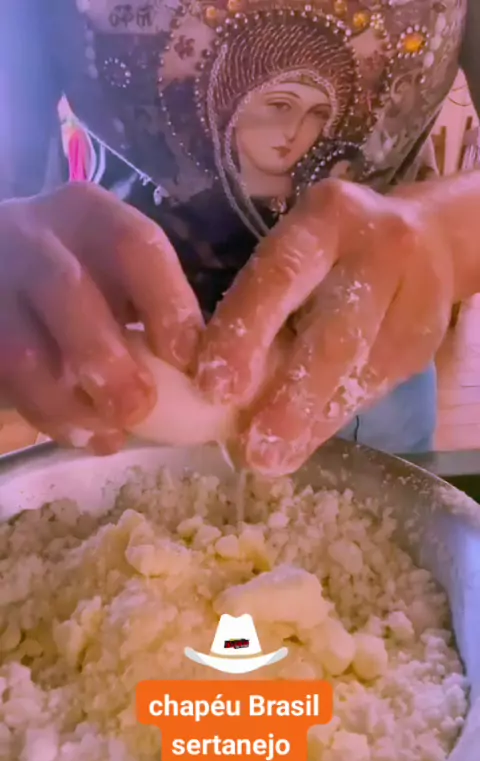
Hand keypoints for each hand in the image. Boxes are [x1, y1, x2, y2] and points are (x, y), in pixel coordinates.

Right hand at [0, 183, 202, 452]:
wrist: (7, 289)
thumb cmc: (85, 290)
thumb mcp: (118, 281)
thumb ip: (153, 314)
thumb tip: (207, 378)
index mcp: (91, 217)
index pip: (135, 245)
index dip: (165, 304)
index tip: (187, 360)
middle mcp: (34, 236)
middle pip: (66, 289)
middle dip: (105, 356)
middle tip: (137, 408)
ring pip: (23, 348)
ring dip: (70, 402)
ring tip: (109, 434)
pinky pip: (6, 381)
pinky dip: (47, 417)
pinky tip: (81, 437)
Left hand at [195, 179, 454, 474]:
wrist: (428, 241)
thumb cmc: (333, 252)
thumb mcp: (298, 251)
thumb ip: (261, 300)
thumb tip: (210, 385)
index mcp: (325, 220)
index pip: (281, 275)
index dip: (246, 331)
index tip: (214, 386)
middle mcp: (377, 251)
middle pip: (335, 332)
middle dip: (292, 394)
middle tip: (254, 446)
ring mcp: (413, 298)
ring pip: (362, 369)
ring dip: (313, 420)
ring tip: (274, 459)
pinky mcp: (424, 341)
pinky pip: (377, 387)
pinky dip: (335, 417)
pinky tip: (304, 441)